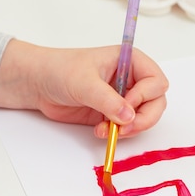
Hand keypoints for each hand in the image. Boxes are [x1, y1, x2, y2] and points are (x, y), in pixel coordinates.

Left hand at [0, 39, 168, 138]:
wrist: (38, 84)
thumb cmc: (59, 70)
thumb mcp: (84, 83)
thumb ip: (108, 100)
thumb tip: (129, 117)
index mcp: (130, 61)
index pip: (156, 81)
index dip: (146, 96)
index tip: (128, 105)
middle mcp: (131, 79)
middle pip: (156, 103)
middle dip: (143, 118)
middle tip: (125, 128)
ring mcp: (123, 98)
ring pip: (144, 118)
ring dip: (129, 129)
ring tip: (107, 130)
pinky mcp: (113, 114)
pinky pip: (127, 128)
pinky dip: (118, 134)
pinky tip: (100, 131)